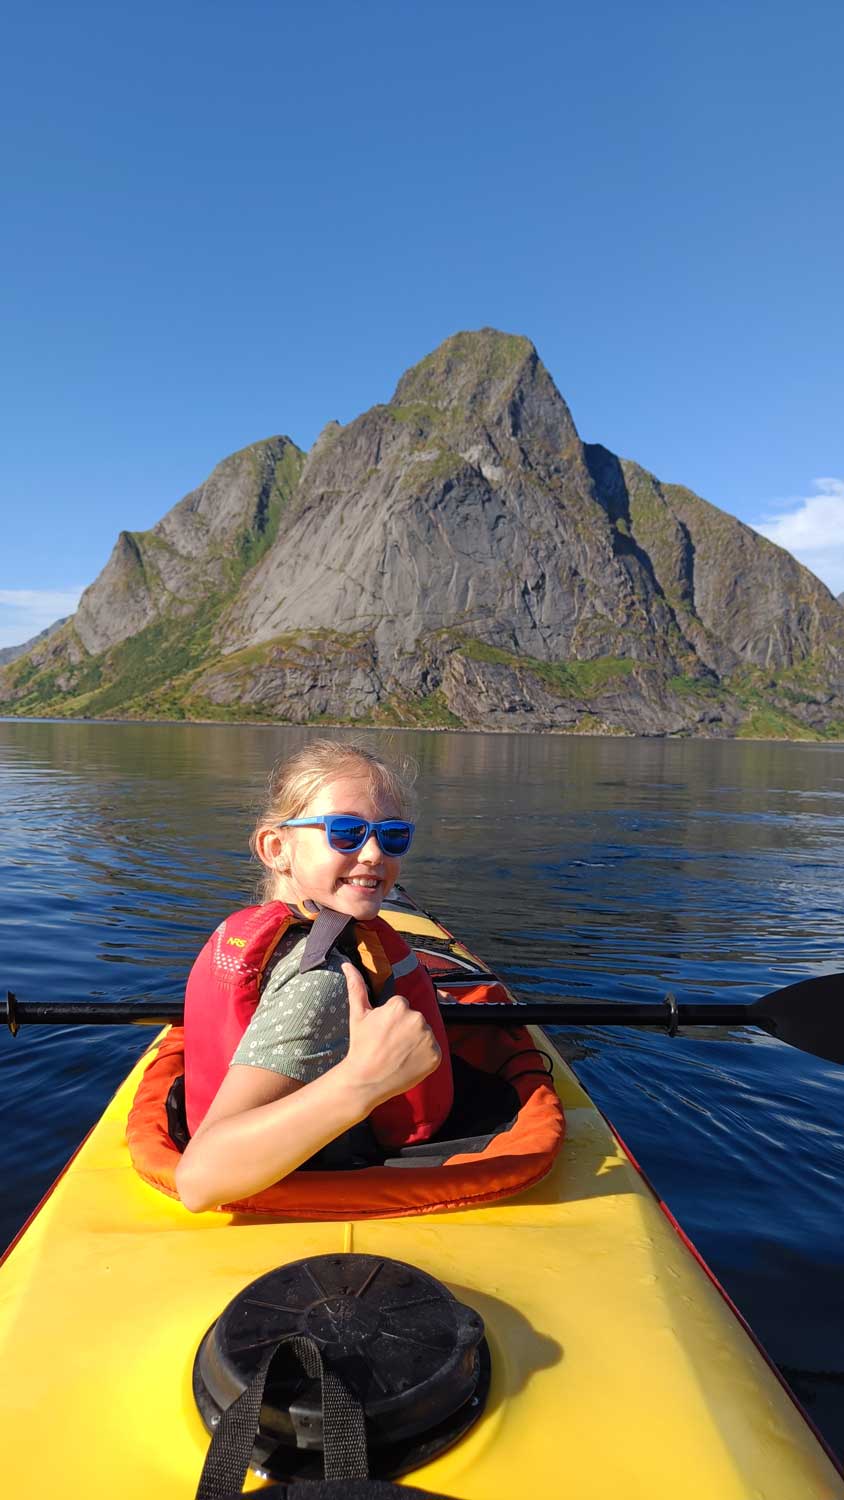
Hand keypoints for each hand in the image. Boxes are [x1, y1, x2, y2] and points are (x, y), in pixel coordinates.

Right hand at [341, 961, 440, 1108]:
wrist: (366, 1080)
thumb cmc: (361, 1046)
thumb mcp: (358, 1014)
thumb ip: (356, 986)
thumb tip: (347, 964)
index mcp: (400, 1006)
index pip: (402, 1006)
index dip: (391, 1020)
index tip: (383, 1033)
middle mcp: (418, 1019)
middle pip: (414, 1019)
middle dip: (405, 1029)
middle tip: (389, 1044)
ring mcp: (428, 1038)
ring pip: (424, 1034)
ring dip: (415, 1042)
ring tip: (398, 1054)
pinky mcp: (436, 1056)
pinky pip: (433, 1051)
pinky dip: (424, 1056)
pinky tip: (408, 1062)